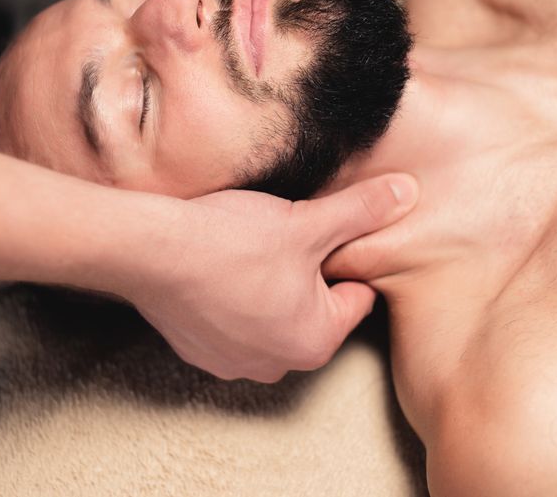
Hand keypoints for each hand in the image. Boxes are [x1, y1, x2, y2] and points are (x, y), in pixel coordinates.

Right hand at [120, 174, 416, 382]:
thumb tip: (407, 192)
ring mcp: (233, 363)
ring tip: (248, 251)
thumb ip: (363, 210)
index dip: (341, 257)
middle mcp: (278, 364)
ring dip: (270, 287)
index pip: (355, 296)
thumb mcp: (309, 221)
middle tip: (282, 239)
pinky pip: (233, 322)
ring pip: (273, 315)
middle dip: (307, 274)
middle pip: (315, 309)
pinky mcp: (199, 351)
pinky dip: (232, 298)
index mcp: (316, 341)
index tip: (316, 234)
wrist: (149, 251)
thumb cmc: (231, 241)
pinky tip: (219, 268)